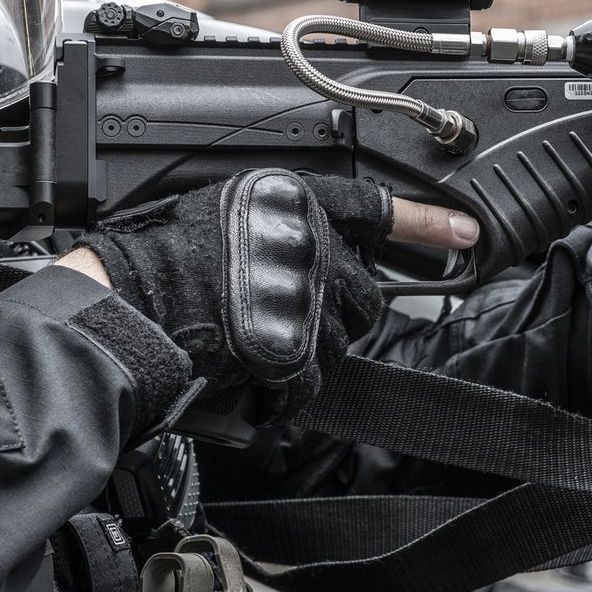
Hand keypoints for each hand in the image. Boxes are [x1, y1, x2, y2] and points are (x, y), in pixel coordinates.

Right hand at [59, 172, 478, 419]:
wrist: (124, 307)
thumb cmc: (157, 258)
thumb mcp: (224, 208)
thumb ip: (281, 221)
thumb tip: (318, 240)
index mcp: (292, 200)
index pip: (377, 208)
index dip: (428, 222)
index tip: (467, 231)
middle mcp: (308, 243)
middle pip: (365, 291)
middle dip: (340, 308)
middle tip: (293, 314)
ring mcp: (305, 297)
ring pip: (344, 339)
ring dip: (314, 348)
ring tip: (261, 342)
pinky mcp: (295, 350)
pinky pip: (314, 381)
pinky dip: (289, 390)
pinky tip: (257, 380)